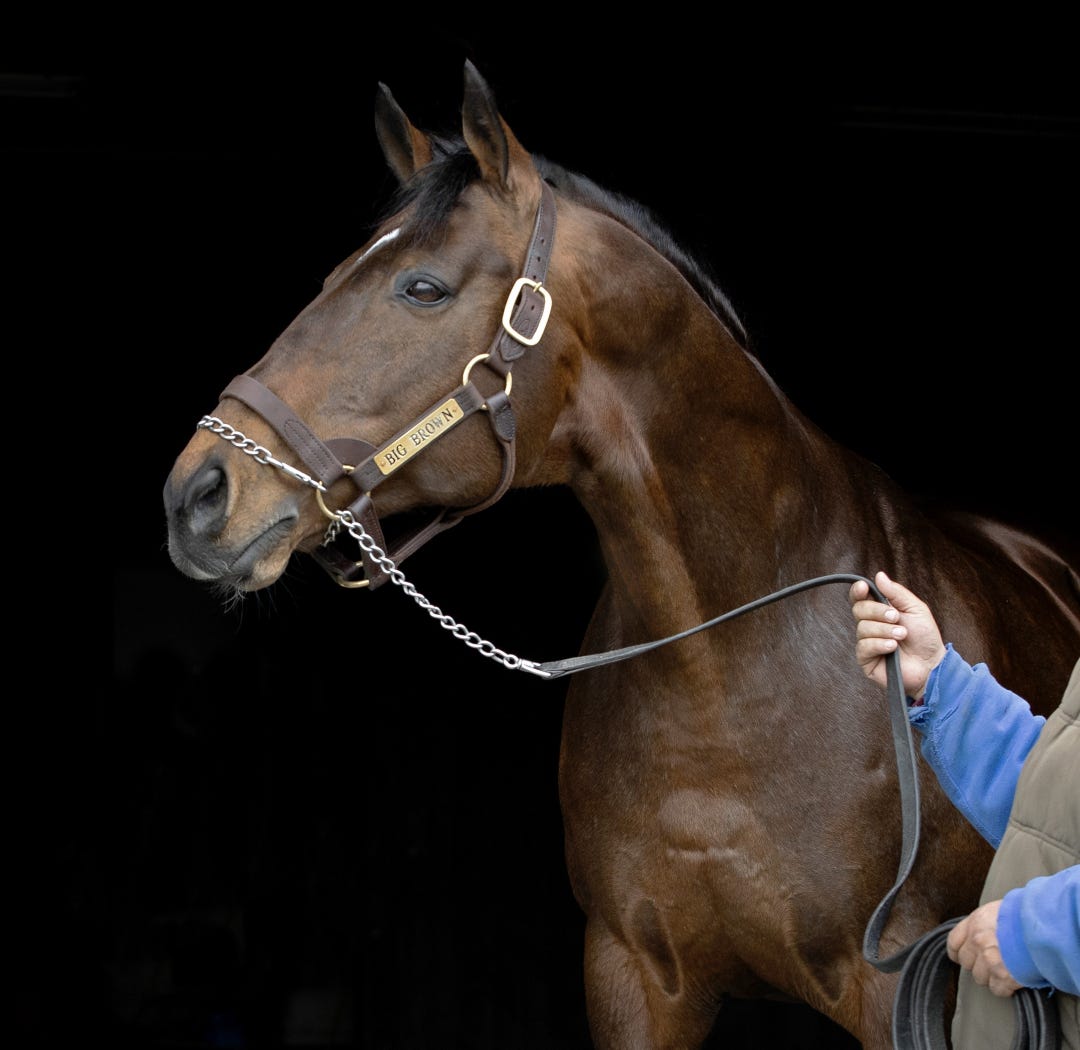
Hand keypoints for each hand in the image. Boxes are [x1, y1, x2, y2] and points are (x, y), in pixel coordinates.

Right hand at [848, 571, 946, 699]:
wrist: (932, 665)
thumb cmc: (925, 638)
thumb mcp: (916, 609)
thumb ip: (897, 593)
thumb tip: (879, 575)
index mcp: (878, 611)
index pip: (860, 598)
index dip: (857, 591)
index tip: (863, 587)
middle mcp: (869, 625)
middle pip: (858, 609)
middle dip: (878, 611)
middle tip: (896, 617)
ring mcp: (866, 642)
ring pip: (862, 628)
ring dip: (885, 630)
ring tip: (901, 635)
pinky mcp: (866, 659)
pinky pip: (864, 646)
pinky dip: (879, 644)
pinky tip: (893, 647)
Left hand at [947, 900, 1022, 996]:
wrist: (1043, 926)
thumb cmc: (1023, 916)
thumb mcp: (996, 911)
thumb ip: (983, 924)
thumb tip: (979, 933)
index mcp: (974, 923)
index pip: (954, 943)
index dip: (958, 952)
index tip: (962, 957)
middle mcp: (977, 941)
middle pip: (967, 963)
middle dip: (978, 965)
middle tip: (992, 963)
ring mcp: (989, 959)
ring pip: (980, 978)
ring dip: (991, 977)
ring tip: (1005, 970)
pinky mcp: (1004, 976)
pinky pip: (997, 989)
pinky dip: (1005, 988)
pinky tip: (1013, 980)